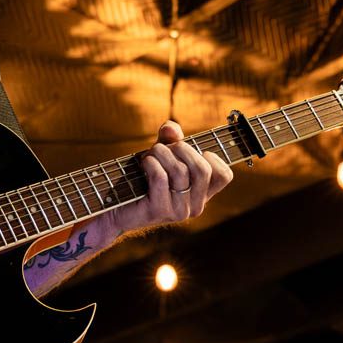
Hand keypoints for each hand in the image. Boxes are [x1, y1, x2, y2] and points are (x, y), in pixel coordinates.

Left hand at [114, 120, 231, 235]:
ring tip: (149, 154)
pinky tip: (144, 163)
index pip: (224, 176)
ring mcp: (178, 212)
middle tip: (162, 147)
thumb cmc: (145, 177)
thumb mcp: (163, 155)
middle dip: (181, 149)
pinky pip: (161, 178)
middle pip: (202, 169)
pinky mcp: (158, 211)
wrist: (118, 205)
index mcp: (202, 195)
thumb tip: (171, 129)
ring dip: (161, 153)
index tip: (195, 151)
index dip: (213, 157)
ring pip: (180, 171)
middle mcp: (195, 206)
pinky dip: (151, 164)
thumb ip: (171, 139)